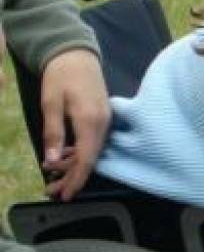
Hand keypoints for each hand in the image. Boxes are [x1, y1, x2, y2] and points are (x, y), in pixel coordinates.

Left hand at [39, 49, 109, 200]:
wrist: (77, 55)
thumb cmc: (61, 76)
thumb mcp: (50, 103)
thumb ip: (53, 133)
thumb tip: (53, 161)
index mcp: (90, 120)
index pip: (87, 158)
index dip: (77, 179)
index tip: (65, 195)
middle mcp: (103, 123)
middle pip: (90, 158)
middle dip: (72, 178)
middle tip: (52, 192)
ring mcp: (104, 121)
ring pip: (91, 151)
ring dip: (73, 167)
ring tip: (52, 179)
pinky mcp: (101, 118)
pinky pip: (92, 142)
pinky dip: (78, 153)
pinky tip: (63, 159)